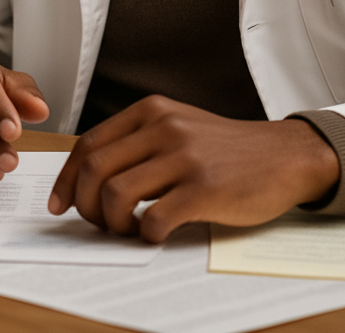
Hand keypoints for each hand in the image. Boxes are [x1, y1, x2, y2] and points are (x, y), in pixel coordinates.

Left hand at [48, 96, 339, 242]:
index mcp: (150, 110)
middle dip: (84, 203)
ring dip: (112, 221)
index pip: (89, 143)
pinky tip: (154, 233)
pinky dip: (145, 234)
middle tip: (94, 222)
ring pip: (117, 193)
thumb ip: (138, 140)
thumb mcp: (176, 125)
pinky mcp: (205, 189)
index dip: (67, 178)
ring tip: (127, 228)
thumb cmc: (224, 147)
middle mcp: (163, 127)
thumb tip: (90, 174)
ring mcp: (184, 157)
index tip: (60, 202)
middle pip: (96, 168)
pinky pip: (155, 218)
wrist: (284, 154)